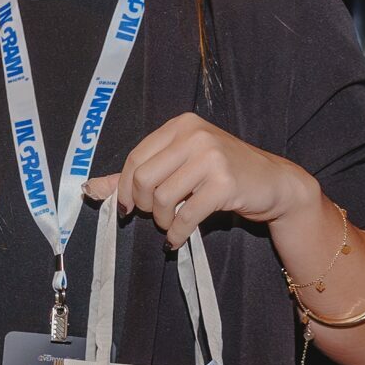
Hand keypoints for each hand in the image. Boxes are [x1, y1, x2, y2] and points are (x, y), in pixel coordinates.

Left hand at [82, 112, 315, 248]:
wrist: (273, 183)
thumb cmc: (222, 174)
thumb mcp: (180, 165)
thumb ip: (136, 175)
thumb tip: (91, 188)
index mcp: (181, 126)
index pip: (135, 158)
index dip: (124, 188)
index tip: (126, 207)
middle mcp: (195, 136)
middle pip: (144, 178)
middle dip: (142, 205)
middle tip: (153, 215)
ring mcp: (212, 158)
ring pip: (162, 198)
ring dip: (161, 220)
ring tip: (170, 223)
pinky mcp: (225, 184)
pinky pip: (185, 215)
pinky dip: (176, 233)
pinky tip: (177, 237)